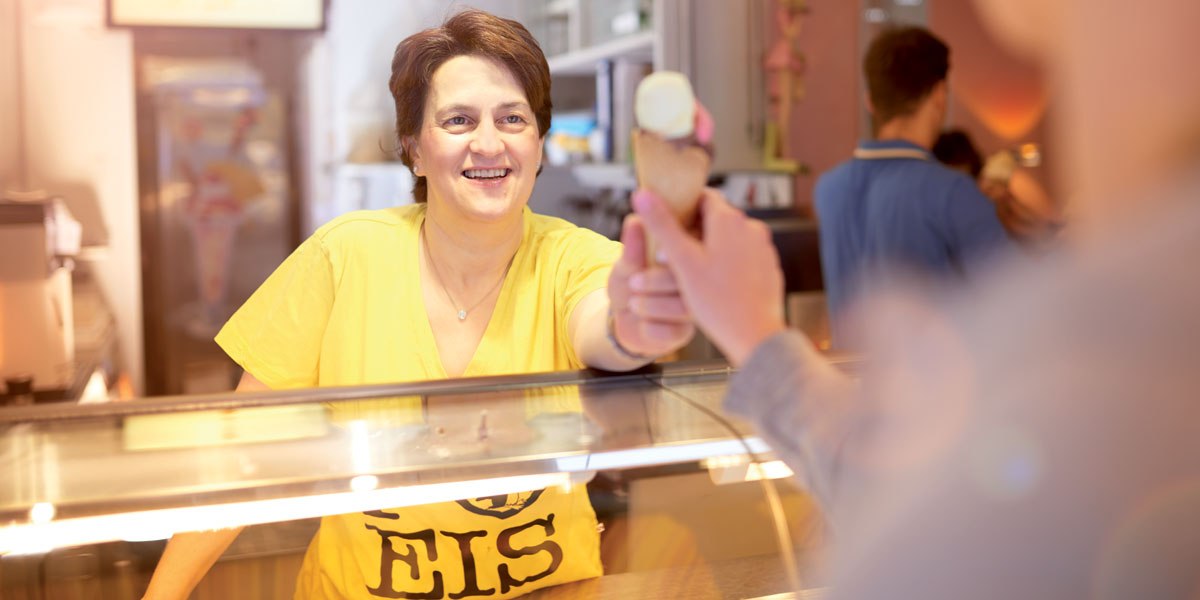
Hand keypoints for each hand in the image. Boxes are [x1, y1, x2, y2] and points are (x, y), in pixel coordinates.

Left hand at [608, 213, 694, 357]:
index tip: (659, 255)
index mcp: (685, 256)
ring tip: (633, 302)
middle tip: (634, 282)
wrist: (623, 317)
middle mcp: (696, 281)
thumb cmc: (631, 280)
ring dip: (654, 305)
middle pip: (694, 280)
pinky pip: (673, 331)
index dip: (679, 251)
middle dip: (661, 280)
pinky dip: (652, 327)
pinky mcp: (683, 333)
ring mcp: (692, 308)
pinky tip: (642, 323)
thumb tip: (635, 221)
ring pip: (684, 308)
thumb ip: (633, 248)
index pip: (694, 248)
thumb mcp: (627, 264)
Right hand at [631, 188, 786, 365]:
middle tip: (673, 251)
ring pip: (730, 238)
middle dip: (694, 231)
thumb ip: (661, 224)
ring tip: (692, 271)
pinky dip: (727, 262)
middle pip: (716, 218)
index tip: (668, 222)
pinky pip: (743, 256)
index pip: (702, 196)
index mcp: (729, 220)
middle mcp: (752, 227)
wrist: (755, 335)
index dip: (682, 206)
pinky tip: (715, 284)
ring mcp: (763, 248)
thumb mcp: (682, 260)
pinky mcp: (769, 267)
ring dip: (710, 247)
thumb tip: (641, 194)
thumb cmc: (717, 300)